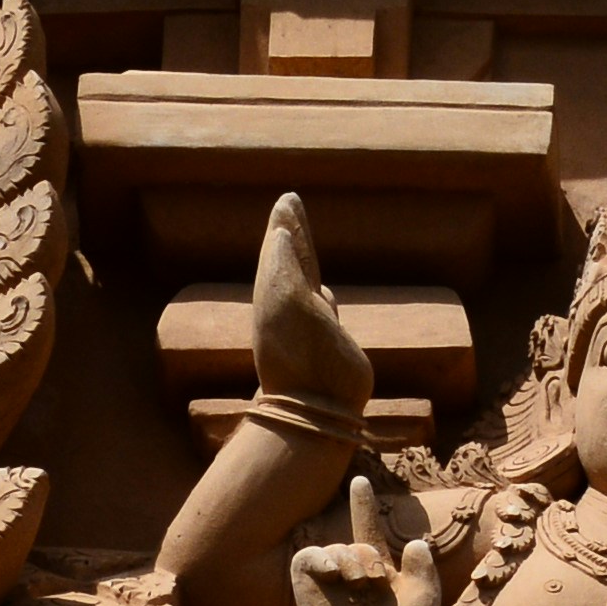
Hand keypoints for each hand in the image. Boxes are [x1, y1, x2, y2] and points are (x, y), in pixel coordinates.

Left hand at [243, 192, 369, 418]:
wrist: (315, 406)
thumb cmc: (301, 352)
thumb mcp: (287, 301)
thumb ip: (284, 264)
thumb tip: (279, 232)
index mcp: (277, 290)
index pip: (282, 246)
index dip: (286, 223)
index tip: (287, 199)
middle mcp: (290, 303)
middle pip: (293, 257)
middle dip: (292, 231)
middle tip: (290, 204)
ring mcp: (310, 323)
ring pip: (308, 281)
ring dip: (304, 258)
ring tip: (299, 241)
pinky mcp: (329, 342)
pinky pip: (324, 307)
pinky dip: (321, 292)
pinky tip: (323, 294)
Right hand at [288, 467, 444, 605]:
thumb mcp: (423, 602)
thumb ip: (425, 571)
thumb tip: (416, 544)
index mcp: (377, 567)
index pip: (367, 528)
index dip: (363, 505)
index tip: (359, 481)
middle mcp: (351, 567)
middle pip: (361, 545)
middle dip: (372, 560)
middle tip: (376, 585)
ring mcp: (329, 575)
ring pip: (338, 549)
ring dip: (353, 563)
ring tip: (359, 586)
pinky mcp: (308, 582)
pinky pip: (311, 556)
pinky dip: (324, 559)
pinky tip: (336, 573)